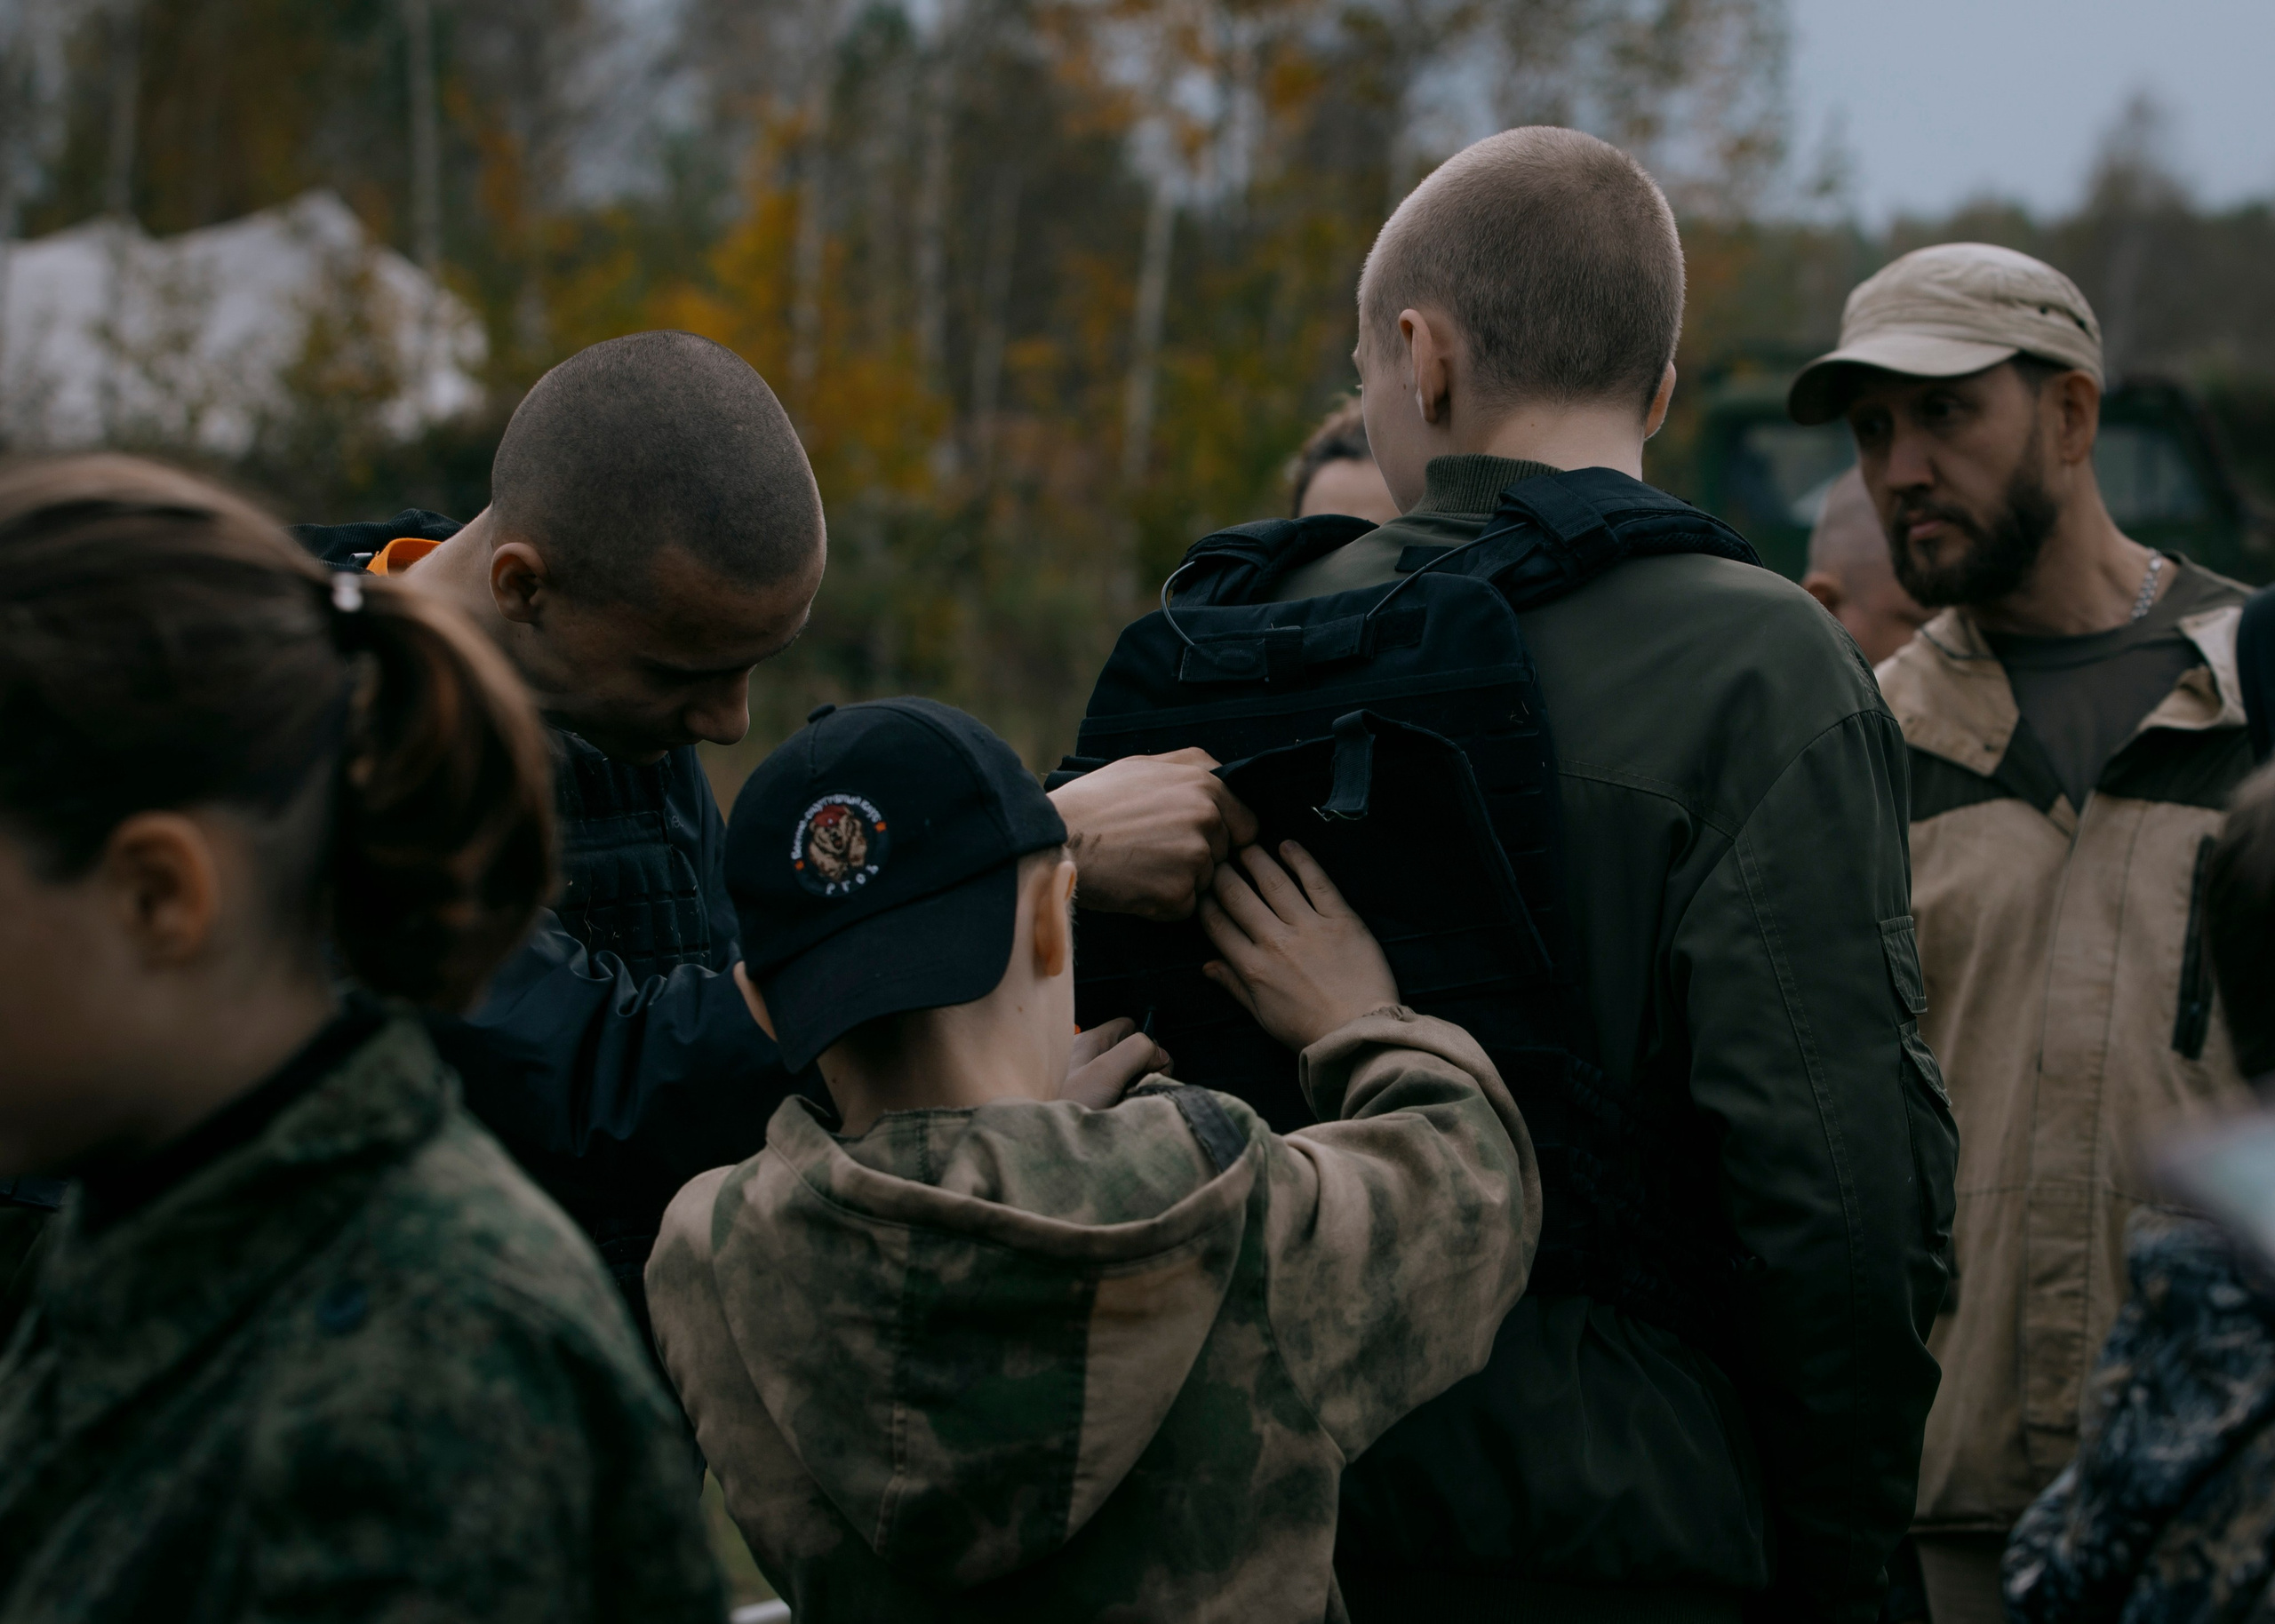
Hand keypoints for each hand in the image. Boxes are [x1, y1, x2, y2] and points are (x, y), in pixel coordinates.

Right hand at [1051, 750, 1259, 920]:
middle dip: (1200, 859)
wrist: (1058, 839)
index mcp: (1206, 786)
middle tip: (1155, 852)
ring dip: (1181, 882)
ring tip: (1140, 866)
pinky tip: (1135, 885)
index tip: (1196, 840)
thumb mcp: (1144, 764)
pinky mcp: (1178, 894)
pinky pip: (1185, 907)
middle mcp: (1208, 820)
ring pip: (1206, 882)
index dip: (1224, 836)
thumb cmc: (1096, 801)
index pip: (1247, 825)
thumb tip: (1223, 771)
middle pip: (1225, 856)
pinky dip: (1164, 904)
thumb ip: (1191, 765)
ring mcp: (1195, 859)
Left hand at [1061, 1017, 1173, 1108]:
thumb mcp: (1103, 1073)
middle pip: (1129, 1052)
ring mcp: (1086, 1083)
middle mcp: (1086, 1059)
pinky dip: (1122, 1106)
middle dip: (1144, 1070)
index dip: (1146, 1042)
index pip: (1128, 1027)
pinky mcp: (1087, 1105)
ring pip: (1124, 1078)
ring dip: (1134, 1091)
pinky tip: (1118, 1117)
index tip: (1154, 1066)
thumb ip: (1135, 1052)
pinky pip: (1114, 1098)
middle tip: (1141, 1090)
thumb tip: (1158, 1052)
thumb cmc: (1061, 1106)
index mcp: (1088, 1042)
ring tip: (1127, 1107)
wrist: (1039, 1145)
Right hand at [1198, 842, 1398, 1050]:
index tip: (1200, 887)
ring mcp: (1309, 927)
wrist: (1358, 1034)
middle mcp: (1275, 941)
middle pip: (1239, 896)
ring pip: (1273, 882)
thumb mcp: (1262, 1016)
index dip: (1204, 901)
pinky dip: (1300, 860)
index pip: (1218, 924)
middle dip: (1222, 873)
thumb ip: (1234, 986)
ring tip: (1245, 844)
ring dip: (1255, 858)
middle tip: (1215, 856)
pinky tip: (1287, 845)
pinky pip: (1317, 882)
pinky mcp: (1340, 919)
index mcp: (1252, 967)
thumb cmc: (1309, 1031)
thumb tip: (1206, 966)